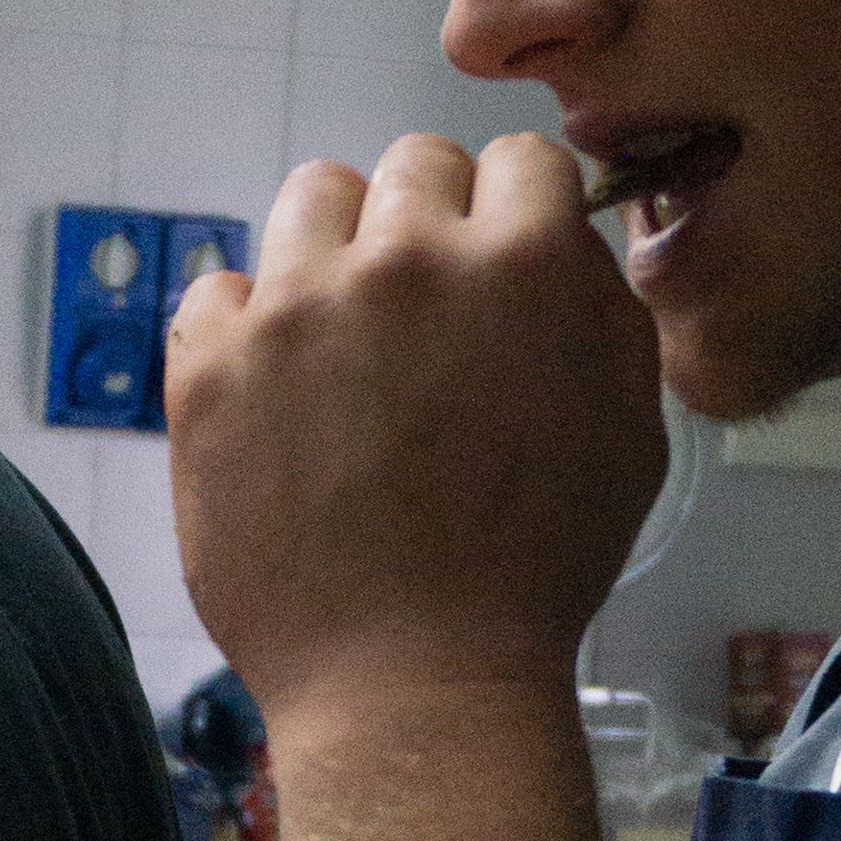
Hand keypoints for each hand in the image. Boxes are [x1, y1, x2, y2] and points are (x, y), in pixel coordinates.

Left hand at [163, 130, 663, 728]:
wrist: (411, 680)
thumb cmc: (531, 574)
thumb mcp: (629, 431)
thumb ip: (600, 311)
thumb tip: (564, 245)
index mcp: (522, 265)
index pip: (521, 159)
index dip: (518, 214)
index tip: (501, 260)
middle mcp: (404, 262)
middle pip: (411, 166)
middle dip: (427, 223)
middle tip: (425, 312)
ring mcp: (296, 308)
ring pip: (311, 199)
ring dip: (334, 251)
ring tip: (346, 339)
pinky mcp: (210, 365)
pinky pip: (217, 290)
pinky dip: (244, 330)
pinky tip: (278, 395)